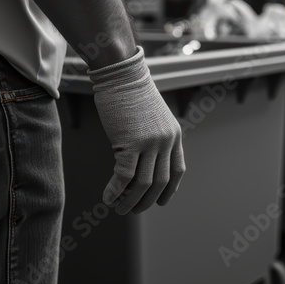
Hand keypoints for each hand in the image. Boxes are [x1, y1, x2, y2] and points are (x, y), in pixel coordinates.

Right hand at [87, 46, 184, 213]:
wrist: (122, 74)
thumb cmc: (131, 93)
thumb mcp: (151, 117)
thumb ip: (153, 137)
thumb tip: (142, 161)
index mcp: (174, 135)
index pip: (177, 170)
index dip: (169, 190)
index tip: (160, 201)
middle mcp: (166, 141)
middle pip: (160, 182)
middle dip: (147, 201)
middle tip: (132, 209)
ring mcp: (150, 142)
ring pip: (143, 184)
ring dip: (130, 201)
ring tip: (118, 208)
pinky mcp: (130, 142)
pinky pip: (124, 176)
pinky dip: (115, 191)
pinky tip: (106, 198)